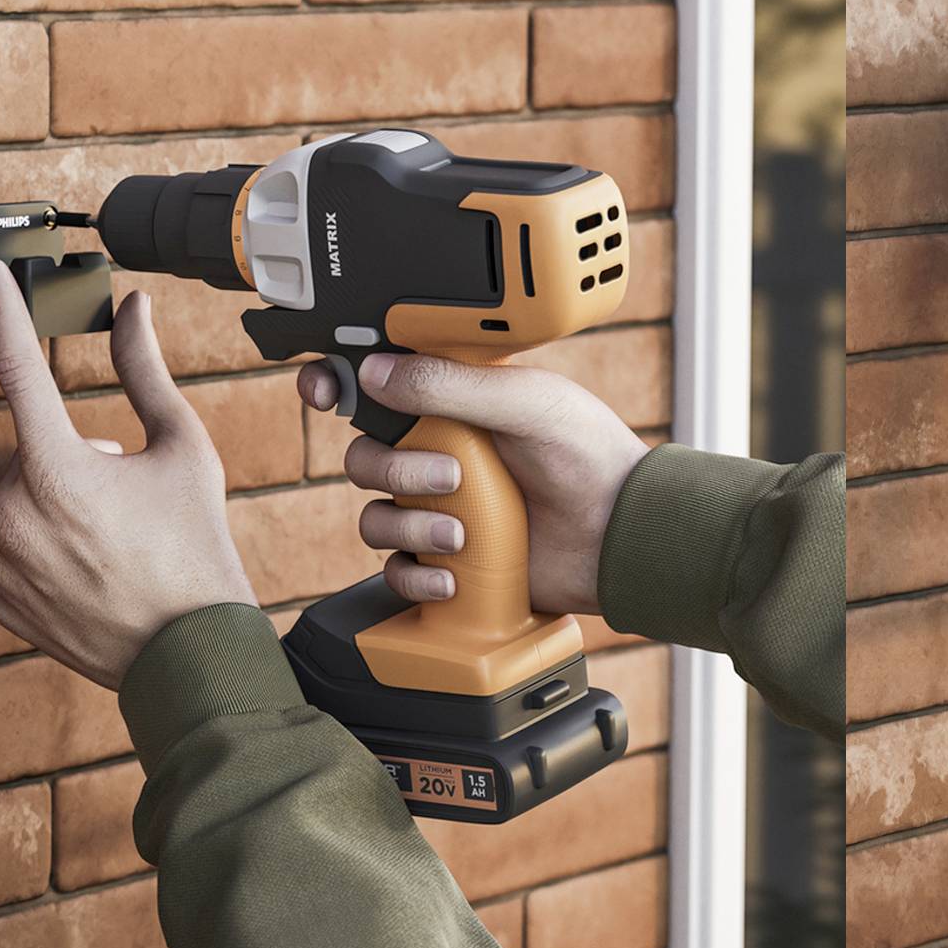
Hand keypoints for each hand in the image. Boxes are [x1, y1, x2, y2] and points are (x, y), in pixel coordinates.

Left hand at [0, 260, 257, 689]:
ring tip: (116, 537)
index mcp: (59, 467)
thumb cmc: (195, 548)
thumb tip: (133, 312)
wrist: (189, 649)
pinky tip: (93, 565)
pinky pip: (12, 549)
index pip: (21, 368)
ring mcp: (1, 558)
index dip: (5, 313)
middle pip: (34, 450)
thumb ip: (147, 373)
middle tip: (130, 494)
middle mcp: (14, 511)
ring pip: (21, 499)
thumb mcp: (185, 449)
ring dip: (60, 503)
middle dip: (77, 458)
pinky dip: (47, 548)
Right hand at [298, 355, 647, 616]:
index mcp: (455, 401)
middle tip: (452, 476)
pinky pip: (397, 571)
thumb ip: (450, 385)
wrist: (623, 535)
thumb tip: (373, 371)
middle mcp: (440, 451)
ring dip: (408, 526)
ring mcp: (442, 508)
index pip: (378, 385)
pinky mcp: (450, 561)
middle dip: (394, 467)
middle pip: (365, 454)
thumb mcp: (525, 402)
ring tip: (462, 536)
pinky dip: (416, 577)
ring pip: (375, 515)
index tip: (325, 391)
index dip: (338, 383)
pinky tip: (453, 577)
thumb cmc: (589, 455)